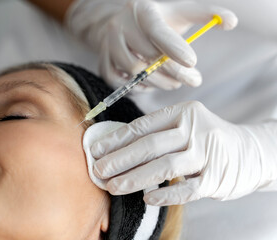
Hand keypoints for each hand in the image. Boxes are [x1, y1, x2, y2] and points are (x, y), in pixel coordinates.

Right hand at [66, 0, 236, 90]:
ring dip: (159, 82)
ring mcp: (109, 45)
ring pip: (135, 73)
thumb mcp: (181, 13)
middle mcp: (121, 25)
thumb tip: (231, 22)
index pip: (157, 31)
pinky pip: (121, 83)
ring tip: (174, 81)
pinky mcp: (103, 63)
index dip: (174, 48)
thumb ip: (207, 15)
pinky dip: (139, 88)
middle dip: (174, 73)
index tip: (193, 63)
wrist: (124, 25)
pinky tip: (151, 83)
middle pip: (147, 57)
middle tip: (194, 80)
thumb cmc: (159, 22)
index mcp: (143, 10)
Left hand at [89, 101, 276, 204]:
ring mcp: (207, 153)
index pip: (143, 126)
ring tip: (114, 186)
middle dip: (120, 159)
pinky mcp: (217, 178)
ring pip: (166, 166)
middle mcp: (195, 130)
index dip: (116, 139)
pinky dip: (166, 195)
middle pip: (151, 145)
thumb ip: (157, 133)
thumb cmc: (205, 138)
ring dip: (136, 178)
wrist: (249, 151)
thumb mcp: (185, 126)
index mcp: (183, 113)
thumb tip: (115, 147)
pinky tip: (147, 199)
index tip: (95, 150)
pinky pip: (188, 189)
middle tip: (99, 170)